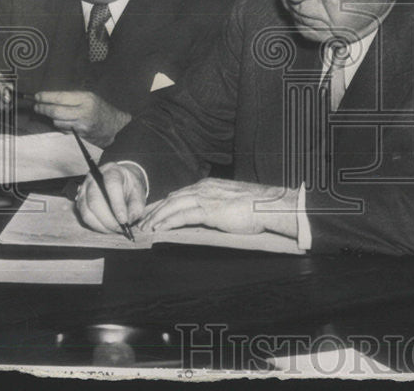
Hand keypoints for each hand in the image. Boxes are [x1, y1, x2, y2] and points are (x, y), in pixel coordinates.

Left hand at [33, 91, 131, 146]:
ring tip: (54, 114)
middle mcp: (84, 113)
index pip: (60, 97)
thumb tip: (47, 98)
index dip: (45, 97)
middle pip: (55, 111)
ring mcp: (82, 126)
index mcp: (86, 99)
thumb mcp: (89, 97)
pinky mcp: (80, 136)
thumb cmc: (100, 109)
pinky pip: (63, 130)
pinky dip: (61, 126)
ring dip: (53, 118)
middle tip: (37, 107)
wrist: (115, 126)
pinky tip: (66, 123)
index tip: (37, 97)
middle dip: (43, 109)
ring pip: (57, 122)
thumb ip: (70, 97)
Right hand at [75, 162, 146, 233]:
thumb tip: (127, 221)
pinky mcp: (79, 201)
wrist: (120, 182)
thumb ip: (136, 207)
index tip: (124, 220)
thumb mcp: (139, 194)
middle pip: (95, 199)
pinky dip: (96, 226)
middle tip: (120, 229)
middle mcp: (94, 178)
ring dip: (101, 225)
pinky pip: (84, 217)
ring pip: (86, 211)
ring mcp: (83, 189)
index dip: (117, 204)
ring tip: (114, 230)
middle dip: (108, 219)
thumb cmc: (129, 188)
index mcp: (112, 171)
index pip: (111, 185)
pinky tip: (107, 228)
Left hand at [137, 179, 298, 237]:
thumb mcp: (232, 202)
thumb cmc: (256, 206)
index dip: (166, 204)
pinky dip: (167, 222)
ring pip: (173, 206)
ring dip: (157, 217)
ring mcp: (205, 198)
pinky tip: (159, 229)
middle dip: (156, 210)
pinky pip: (181, 216)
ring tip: (147, 228)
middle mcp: (204, 188)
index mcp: (209, 185)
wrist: (268, 206)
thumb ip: (218, 205)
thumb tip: (211, 215)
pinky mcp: (208, 210)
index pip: (181, 194)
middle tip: (144, 222)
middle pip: (172, 198)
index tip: (156, 213)